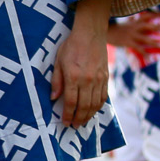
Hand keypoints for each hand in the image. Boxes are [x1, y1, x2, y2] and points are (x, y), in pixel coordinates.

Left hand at [52, 11, 109, 128]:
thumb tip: (54, 98)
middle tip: (74, 126)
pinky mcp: (106, 77)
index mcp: (73, 76)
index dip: (68, 114)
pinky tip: (93, 111)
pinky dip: (98, 106)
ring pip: (95, 103)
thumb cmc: (71, 46)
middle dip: (79, 118)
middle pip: (84, 106)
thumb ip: (56, 81)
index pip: (71, 101)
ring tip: (83, 122)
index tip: (65, 122)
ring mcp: (99, 79)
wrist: (90, 34)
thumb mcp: (58, 61)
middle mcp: (88, 80)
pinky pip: (103, 96)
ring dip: (89, 115)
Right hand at [106, 15, 153, 53]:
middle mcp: (134, 27)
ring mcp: (131, 35)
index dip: (157, 14)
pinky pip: (138, 48)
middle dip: (157, 27)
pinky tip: (149, 58)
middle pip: (147, 25)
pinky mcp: (128, 42)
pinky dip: (144, 54)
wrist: (104, 33)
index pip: (147, 15)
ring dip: (155, 43)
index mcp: (134, 22)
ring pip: (145, 39)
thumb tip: (134, 16)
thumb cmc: (115, 29)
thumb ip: (130, 20)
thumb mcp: (124, 23)